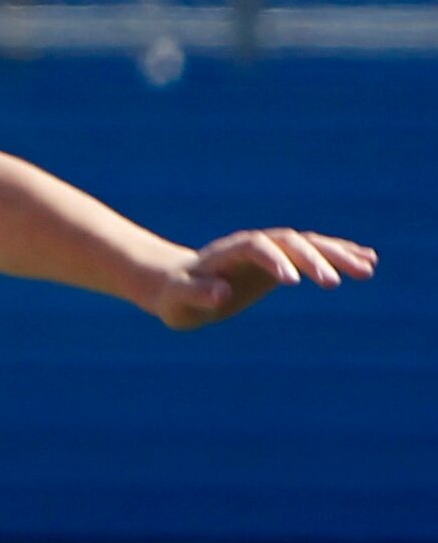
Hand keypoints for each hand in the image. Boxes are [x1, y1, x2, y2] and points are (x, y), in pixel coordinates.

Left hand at [144, 228, 376, 329]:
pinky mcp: (283, 260)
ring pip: (309, 245)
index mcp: (227, 252)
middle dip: (313, 260)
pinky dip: (339, 255)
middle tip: (335, 284)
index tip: (292, 283)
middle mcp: (254, 245)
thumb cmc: (175, 296)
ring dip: (338, 254)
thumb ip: (197, 294)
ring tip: (367, 268)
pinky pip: (315, 253)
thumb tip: (221, 294)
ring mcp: (271, 250)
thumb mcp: (178, 300)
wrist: (177, 285)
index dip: (274, 261)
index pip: (256, 248)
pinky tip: (366, 261)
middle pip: (289, 243)